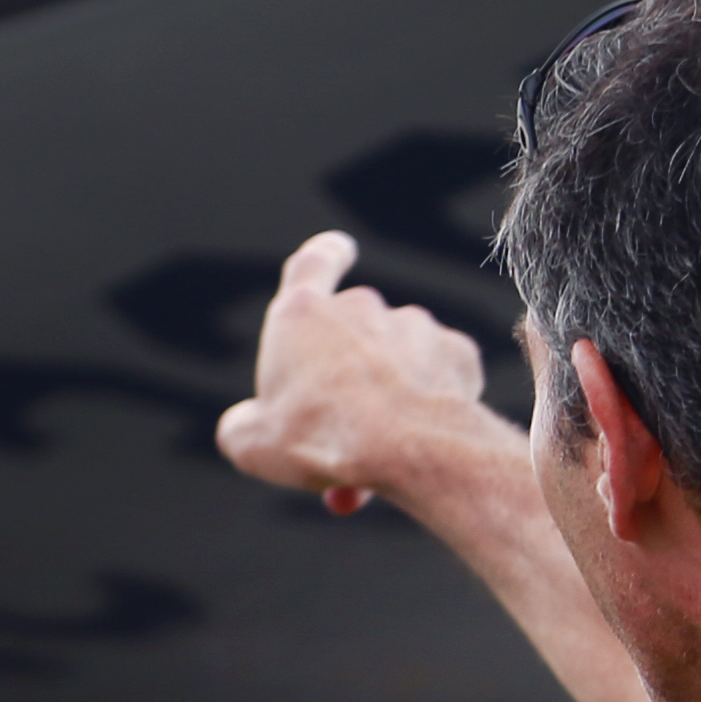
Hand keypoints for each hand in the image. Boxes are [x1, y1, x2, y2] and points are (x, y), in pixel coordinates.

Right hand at [214, 232, 500, 517]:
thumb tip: (247, 425)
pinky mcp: (456, 352)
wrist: (409, 450)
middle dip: (347, 373)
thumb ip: (243, 424)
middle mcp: (361, 306)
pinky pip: (439, 372)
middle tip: (339, 430)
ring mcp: (413, 325)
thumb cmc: (322, 440)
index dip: (324, 256)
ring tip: (380, 445)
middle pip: (352, 331)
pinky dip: (430, 397)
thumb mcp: (253, 444)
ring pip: (397, 356)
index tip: (338, 251)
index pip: (313, 262)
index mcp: (302, 314)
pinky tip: (421, 434)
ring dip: (387, 390)